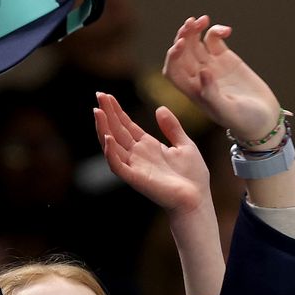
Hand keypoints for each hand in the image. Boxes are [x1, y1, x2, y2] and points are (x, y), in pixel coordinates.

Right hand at [94, 93, 210, 215]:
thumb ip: (172, 128)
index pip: (127, 125)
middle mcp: (138, 155)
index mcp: (149, 146)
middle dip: (107, 114)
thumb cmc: (193, 177)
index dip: (117, 111)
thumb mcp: (185, 145)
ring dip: (103, 129)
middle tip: (98, 95)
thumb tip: (160, 108)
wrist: (197, 200)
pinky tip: (107, 138)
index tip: (107, 95)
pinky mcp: (136, 179)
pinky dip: (111, 153)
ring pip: (112, 146)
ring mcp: (135, 167)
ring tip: (97, 112)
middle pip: (117, 131)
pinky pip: (118, 166)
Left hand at [162, 15, 282, 144]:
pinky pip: (214, 40)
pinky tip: (227, 30)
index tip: (181, 45)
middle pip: (182, 52)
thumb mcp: (228, 111)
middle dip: (183, 36)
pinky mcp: (226, 58)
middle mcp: (199, 77)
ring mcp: (211, 66)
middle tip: (192, 23)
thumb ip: (212, 94)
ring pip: (195, 42)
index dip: (173, 56)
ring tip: (204, 20)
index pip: (173, 70)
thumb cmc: (245, 121)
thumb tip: (202, 71)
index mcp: (193, 91)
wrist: (264, 119)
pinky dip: (216, 31)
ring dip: (195, 30)